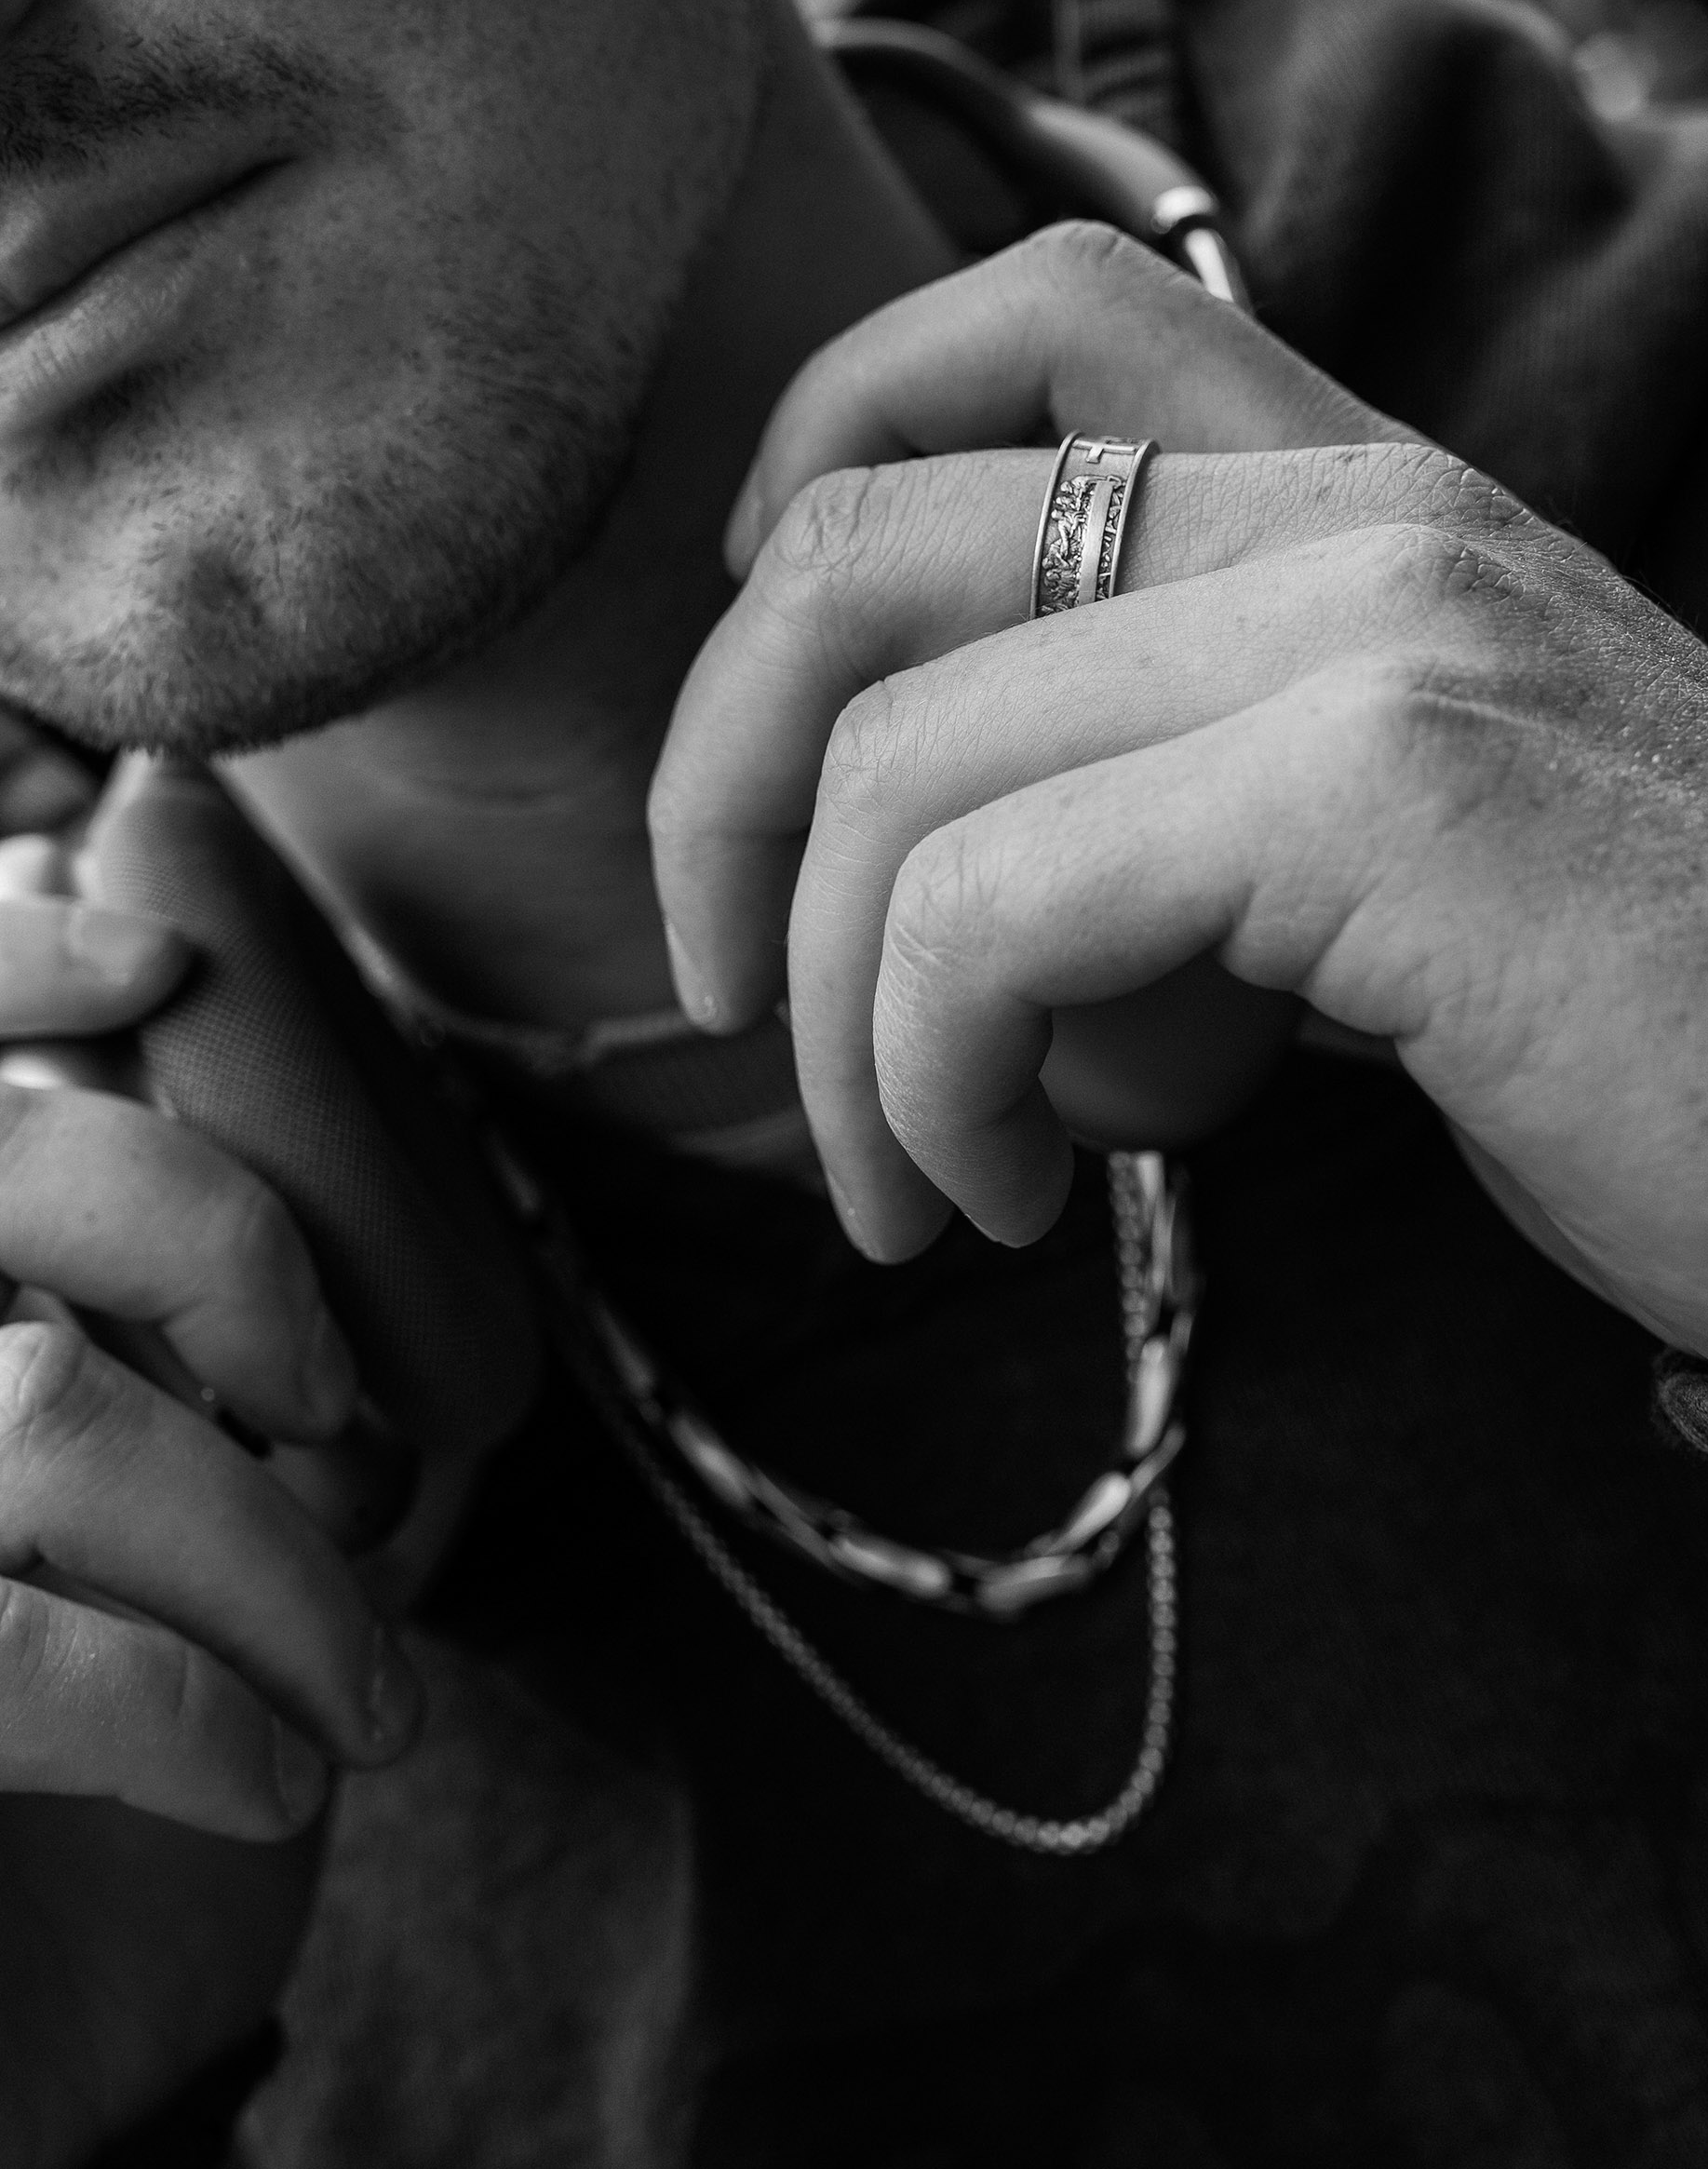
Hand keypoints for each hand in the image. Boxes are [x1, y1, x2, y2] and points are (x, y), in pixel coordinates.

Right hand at [0, 799, 424, 2166]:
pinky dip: (198, 1710)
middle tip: (338, 1409)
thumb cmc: (40, 1752)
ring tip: (371, 1692)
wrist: (3, 2045)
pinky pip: (14, 1657)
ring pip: (49, 1422)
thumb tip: (187, 1045)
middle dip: (228, 1258)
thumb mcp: (98, 1498)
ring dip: (276, 1559)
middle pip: (9, 1180)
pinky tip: (274, 1775)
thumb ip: (102, 1303)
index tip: (164, 963)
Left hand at [652, 223, 1707, 1381]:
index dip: (801, 498)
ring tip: (920, 1178)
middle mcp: (1365, 506)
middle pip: (859, 546)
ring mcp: (1382, 623)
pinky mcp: (1390, 787)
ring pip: (901, 759)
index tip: (779, 736)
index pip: (1010, 338)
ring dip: (837, 1016)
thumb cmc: (1639, 1040)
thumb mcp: (1381, 862)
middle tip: (734, 1002)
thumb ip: (1186, 794)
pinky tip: (1020, 1191)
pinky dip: (934, 1077)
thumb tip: (937, 893)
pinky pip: (992, 906)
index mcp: (1364, 491)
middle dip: (719, 795)